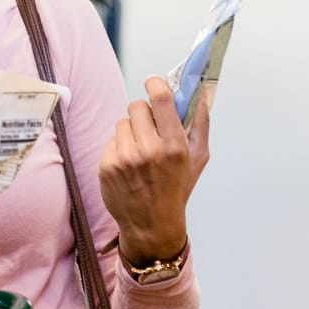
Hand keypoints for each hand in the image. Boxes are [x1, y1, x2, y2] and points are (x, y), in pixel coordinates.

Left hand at [99, 76, 211, 264]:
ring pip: (122, 122)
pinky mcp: (107, 166)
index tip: (153, 83)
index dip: (155, 84)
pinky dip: (119, 148)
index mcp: (174, 146)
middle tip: (150, 129)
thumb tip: (200, 89)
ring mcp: (125, 158)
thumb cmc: (177, 189)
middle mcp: (149, 150)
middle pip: (136, 106)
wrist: (152, 225)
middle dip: (143, 114)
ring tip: (140, 152)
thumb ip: (200, 121)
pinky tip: (128, 165)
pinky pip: (111, 140)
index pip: (161, 99)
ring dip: (130, 131)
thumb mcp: (198, 158)